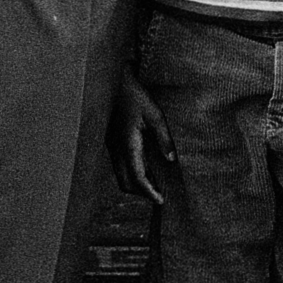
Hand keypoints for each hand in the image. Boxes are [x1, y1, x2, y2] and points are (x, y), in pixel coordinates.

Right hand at [109, 66, 175, 204]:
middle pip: (126, 183)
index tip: (162, 201)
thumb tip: (171, 160)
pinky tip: (145, 164)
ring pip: (121, 175)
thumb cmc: (135, 95)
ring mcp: (111, 146)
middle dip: (142, 192)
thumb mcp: (155, 114)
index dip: (149, 192)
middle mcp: (117, 149)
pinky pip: (119, 165)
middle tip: (160, 192)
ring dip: (136, 182)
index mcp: (128, 145)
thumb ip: (164, 138)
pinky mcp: (111, 142)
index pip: (138, 178)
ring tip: (155, 179)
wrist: (113, 82)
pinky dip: (131, 171)